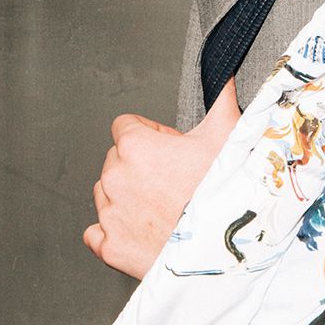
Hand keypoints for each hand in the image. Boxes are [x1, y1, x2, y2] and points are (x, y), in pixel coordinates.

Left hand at [83, 78, 240, 278]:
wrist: (228, 249)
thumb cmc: (227, 191)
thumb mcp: (228, 135)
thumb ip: (221, 98)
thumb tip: (226, 76)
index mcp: (136, 146)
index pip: (125, 125)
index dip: (151, 134)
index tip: (169, 148)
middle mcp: (115, 177)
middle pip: (116, 159)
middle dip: (139, 165)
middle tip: (173, 178)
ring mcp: (110, 214)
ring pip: (105, 193)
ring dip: (125, 195)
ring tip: (161, 204)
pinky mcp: (110, 247)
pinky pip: (95, 232)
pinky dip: (112, 230)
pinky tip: (139, 228)